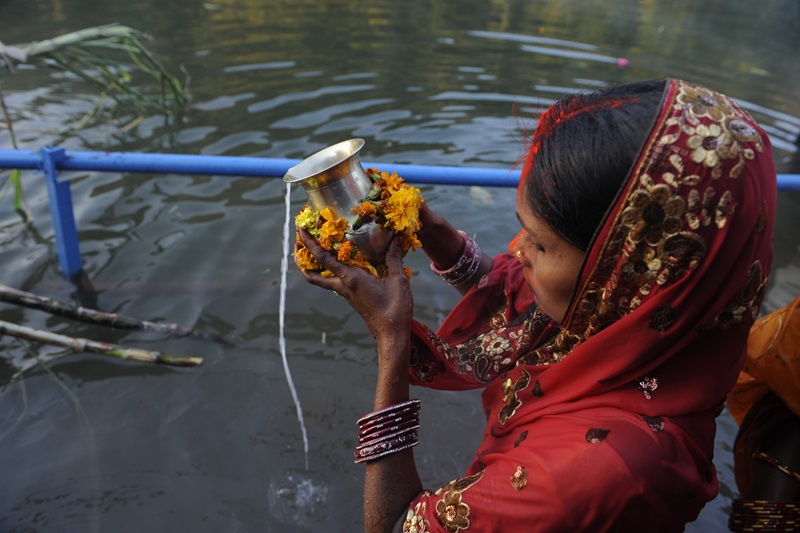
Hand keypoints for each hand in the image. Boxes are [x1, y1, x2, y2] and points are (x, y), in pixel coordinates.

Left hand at [294, 228, 413, 343]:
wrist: (391, 333)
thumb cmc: (395, 308)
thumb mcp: (397, 280)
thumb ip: (394, 258)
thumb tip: (398, 238)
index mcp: (350, 279)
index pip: (323, 258)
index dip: (309, 243)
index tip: (299, 230)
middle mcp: (343, 286)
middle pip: (312, 274)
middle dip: (301, 259)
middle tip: (297, 243)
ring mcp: (345, 293)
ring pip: (320, 279)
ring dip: (312, 266)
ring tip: (310, 250)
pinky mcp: (351, 297)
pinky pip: (333, 282)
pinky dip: (328, 270)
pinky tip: (337, 262)